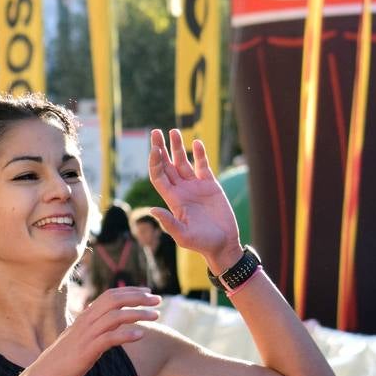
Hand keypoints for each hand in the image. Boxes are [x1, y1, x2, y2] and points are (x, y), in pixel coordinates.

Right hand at [27, 287, 159, 375]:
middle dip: (138, 297)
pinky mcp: (87, 351)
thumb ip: (95, 331)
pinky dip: (127, 334)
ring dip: (138, 314)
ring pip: (116, 316)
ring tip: (156, 316)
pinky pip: (110, 338)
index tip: (148, 291)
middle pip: (114, 300)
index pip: (110, 295)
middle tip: (158, 299)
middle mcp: (86, 322)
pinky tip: (141, 335)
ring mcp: (86, 335)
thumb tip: (112, 328)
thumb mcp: (79, 340)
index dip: (130, 291)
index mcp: (84, 317)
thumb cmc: (62, 361)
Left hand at [148, 129, 241, 272]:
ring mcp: (195, 187)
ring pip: (183, 162)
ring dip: (178, 147)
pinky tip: (196, 143)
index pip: (159, 177)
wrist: (223, 244)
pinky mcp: (210, 185)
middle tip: (155, 132)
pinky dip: (200, 154)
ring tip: (173, 131)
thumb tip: (152, 209)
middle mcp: (182, 191)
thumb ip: (169, 223)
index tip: (154, 149)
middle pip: (167, 165)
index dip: (155, 163)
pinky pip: (203, 166)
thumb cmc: (202, 243)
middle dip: (161, 148)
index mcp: (173, 201)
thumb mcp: (183, 236)